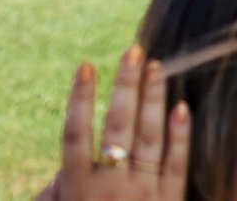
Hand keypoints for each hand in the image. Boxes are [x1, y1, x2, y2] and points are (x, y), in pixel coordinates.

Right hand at [42, 46, 190, 200]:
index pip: (75, 134)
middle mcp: (111, 188)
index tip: (85, 66)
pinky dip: (180, 136)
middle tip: (133, 51)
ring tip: (156, 66)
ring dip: (153, 99)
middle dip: (125, 86)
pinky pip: (177, 165)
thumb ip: (54, 194)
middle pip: (118, 126)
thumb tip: (60, 171)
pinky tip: (182, 108)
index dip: (79, 99)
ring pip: (150, 137)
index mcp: (79, 190)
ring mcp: (144, 193)